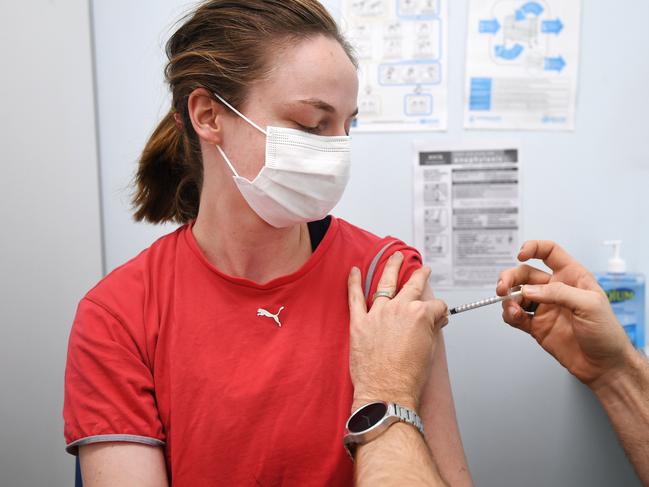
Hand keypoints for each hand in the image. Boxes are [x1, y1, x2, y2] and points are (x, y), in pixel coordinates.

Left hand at [348, 251, 447, 412]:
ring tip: (395, 256)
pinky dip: (353, 283)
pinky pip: (354, 297)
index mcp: (420, 315)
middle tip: (423, 269)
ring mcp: (377, 314)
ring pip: (385, 283)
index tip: (439, 317)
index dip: (439, 312)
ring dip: (391, 268)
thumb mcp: (430, 351)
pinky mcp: (359, 323)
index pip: (435, 305)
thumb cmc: (408, 377)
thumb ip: (432, 330)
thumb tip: (435, 320)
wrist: (386, 393)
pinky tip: (354, 271)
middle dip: (420, 275)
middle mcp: (399, 309)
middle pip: (413, 286)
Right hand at [497, 240, 636, 389]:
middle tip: (502, 287)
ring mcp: (544, 307)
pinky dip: (509, 314)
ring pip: (516, 294)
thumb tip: (530, 289)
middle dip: (510, 277)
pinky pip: (515, 315)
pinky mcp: (535, 326)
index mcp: (572, 277)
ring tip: (512, 309)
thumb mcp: (590, 305)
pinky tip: (514, 317)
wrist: (603, 366)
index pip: (549, 252)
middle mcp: (555, 289)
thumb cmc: (606, 333)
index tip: (520, 254)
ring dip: (508, 299)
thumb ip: (558, 293)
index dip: (533, 248)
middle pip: (525, 273)